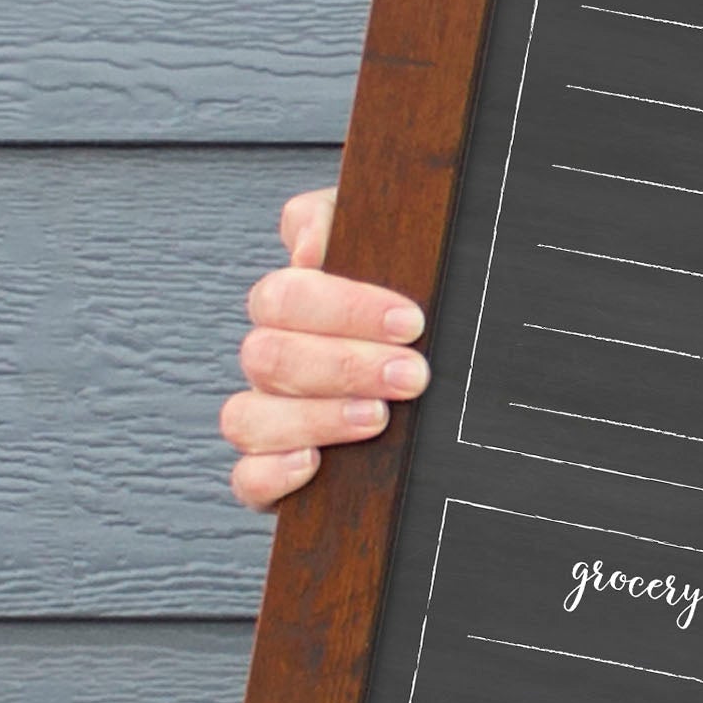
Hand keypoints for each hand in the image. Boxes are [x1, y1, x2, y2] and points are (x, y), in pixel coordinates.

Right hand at [220, 184, 427, 510]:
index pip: (283, 297)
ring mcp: (273, 416)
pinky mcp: (277, 473)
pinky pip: (246, 479)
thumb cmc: (417, 315)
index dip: (341, 308)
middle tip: (412, 374)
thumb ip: (344, 222)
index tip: (410, 321)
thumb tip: (309, 245)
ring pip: (247, 417)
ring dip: (314, 417)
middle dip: (344, 366)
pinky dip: (271, 474)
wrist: (456, 377)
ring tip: (378, 418)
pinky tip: (313, 463)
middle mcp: (277, 360)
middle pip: (268, 357)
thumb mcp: (400, 251)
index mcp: (297, 307)